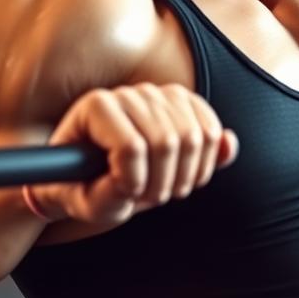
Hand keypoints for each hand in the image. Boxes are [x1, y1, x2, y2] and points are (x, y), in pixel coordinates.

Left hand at [30, 83, 238, 224]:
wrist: (99, 175)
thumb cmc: (88, 187)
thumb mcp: (86, 203)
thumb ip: (105, 197)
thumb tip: (134, 185)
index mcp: (96, 108)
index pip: (131, 147)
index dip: (134, 183)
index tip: (125, 194)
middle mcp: (130, 94)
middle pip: (166, 143)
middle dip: (163, 184)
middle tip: (150, 197)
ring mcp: (161, 94)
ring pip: (194, 138)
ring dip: (187, 177)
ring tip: (167, 187)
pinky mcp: (187, 103)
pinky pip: (212, 130)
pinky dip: (210, 159)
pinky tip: (192, 172)